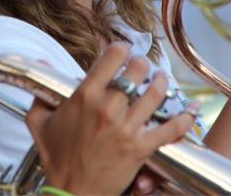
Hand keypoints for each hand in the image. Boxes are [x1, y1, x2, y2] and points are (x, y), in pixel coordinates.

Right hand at [25, 44, 195, 195]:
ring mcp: (126, 128)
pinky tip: (191, 108)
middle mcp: (107, 108)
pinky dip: (185, 117)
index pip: (111, 58)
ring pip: (155, 94)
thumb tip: (41, 62)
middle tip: (142, 66)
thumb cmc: (56, 158)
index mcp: (84, 97)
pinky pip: (170, 129)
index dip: (121, 49)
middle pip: (137, 71)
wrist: (70, 192)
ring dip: (161, 82)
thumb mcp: (39, 122)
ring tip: (161, 79)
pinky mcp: (141, 148)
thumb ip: (41, 92)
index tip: (123, 50)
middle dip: (142, 64)